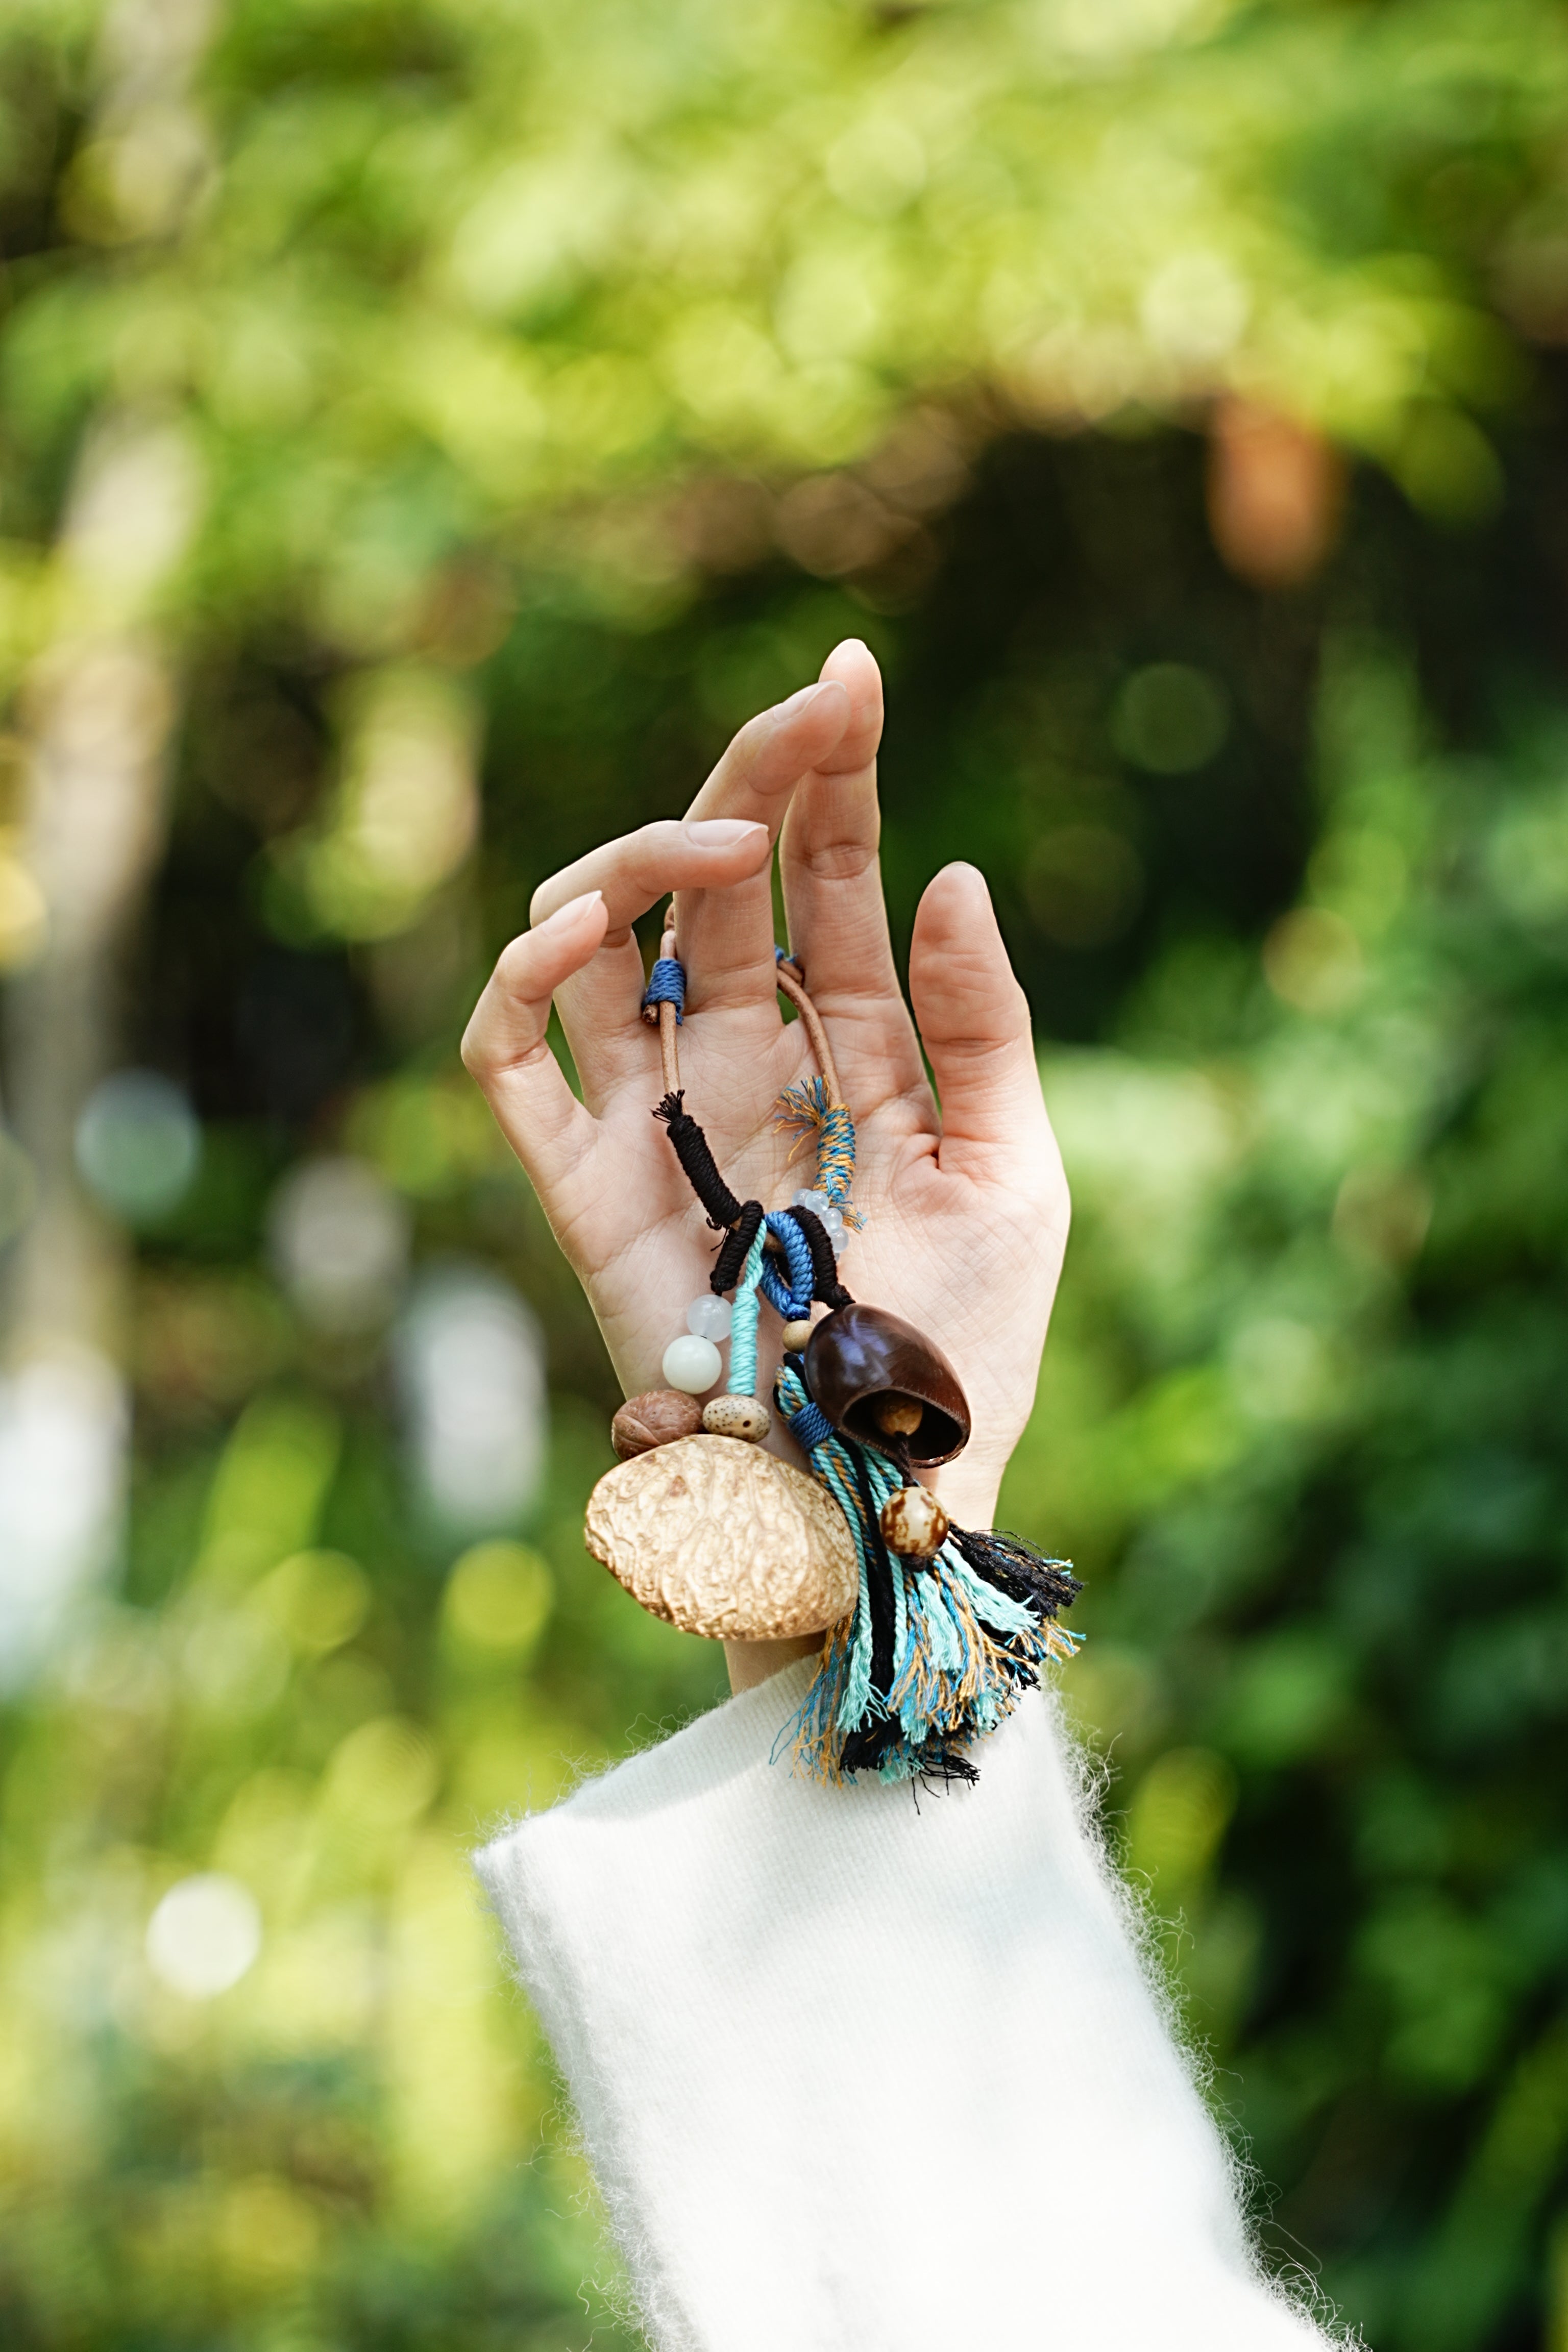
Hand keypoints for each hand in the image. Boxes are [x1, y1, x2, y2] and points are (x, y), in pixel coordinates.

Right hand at [462, 639, 1069, 1548]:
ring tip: (724, 836)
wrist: (881, 1490)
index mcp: (852, 1058)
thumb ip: (981, 1026)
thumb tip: (952, 872)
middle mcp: (747, 1069)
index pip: (829, 888)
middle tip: (809, 712)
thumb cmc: (961, 1352)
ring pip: (602, 942)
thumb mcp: (1011, 1173)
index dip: (836, 782)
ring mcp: (658, 1122)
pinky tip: (582, 926)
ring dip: (644, 857)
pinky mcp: (580, 1186)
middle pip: (717, 887)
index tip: (855, 679)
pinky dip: (525, 978)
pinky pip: (511, 1058)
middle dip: (757, 780)